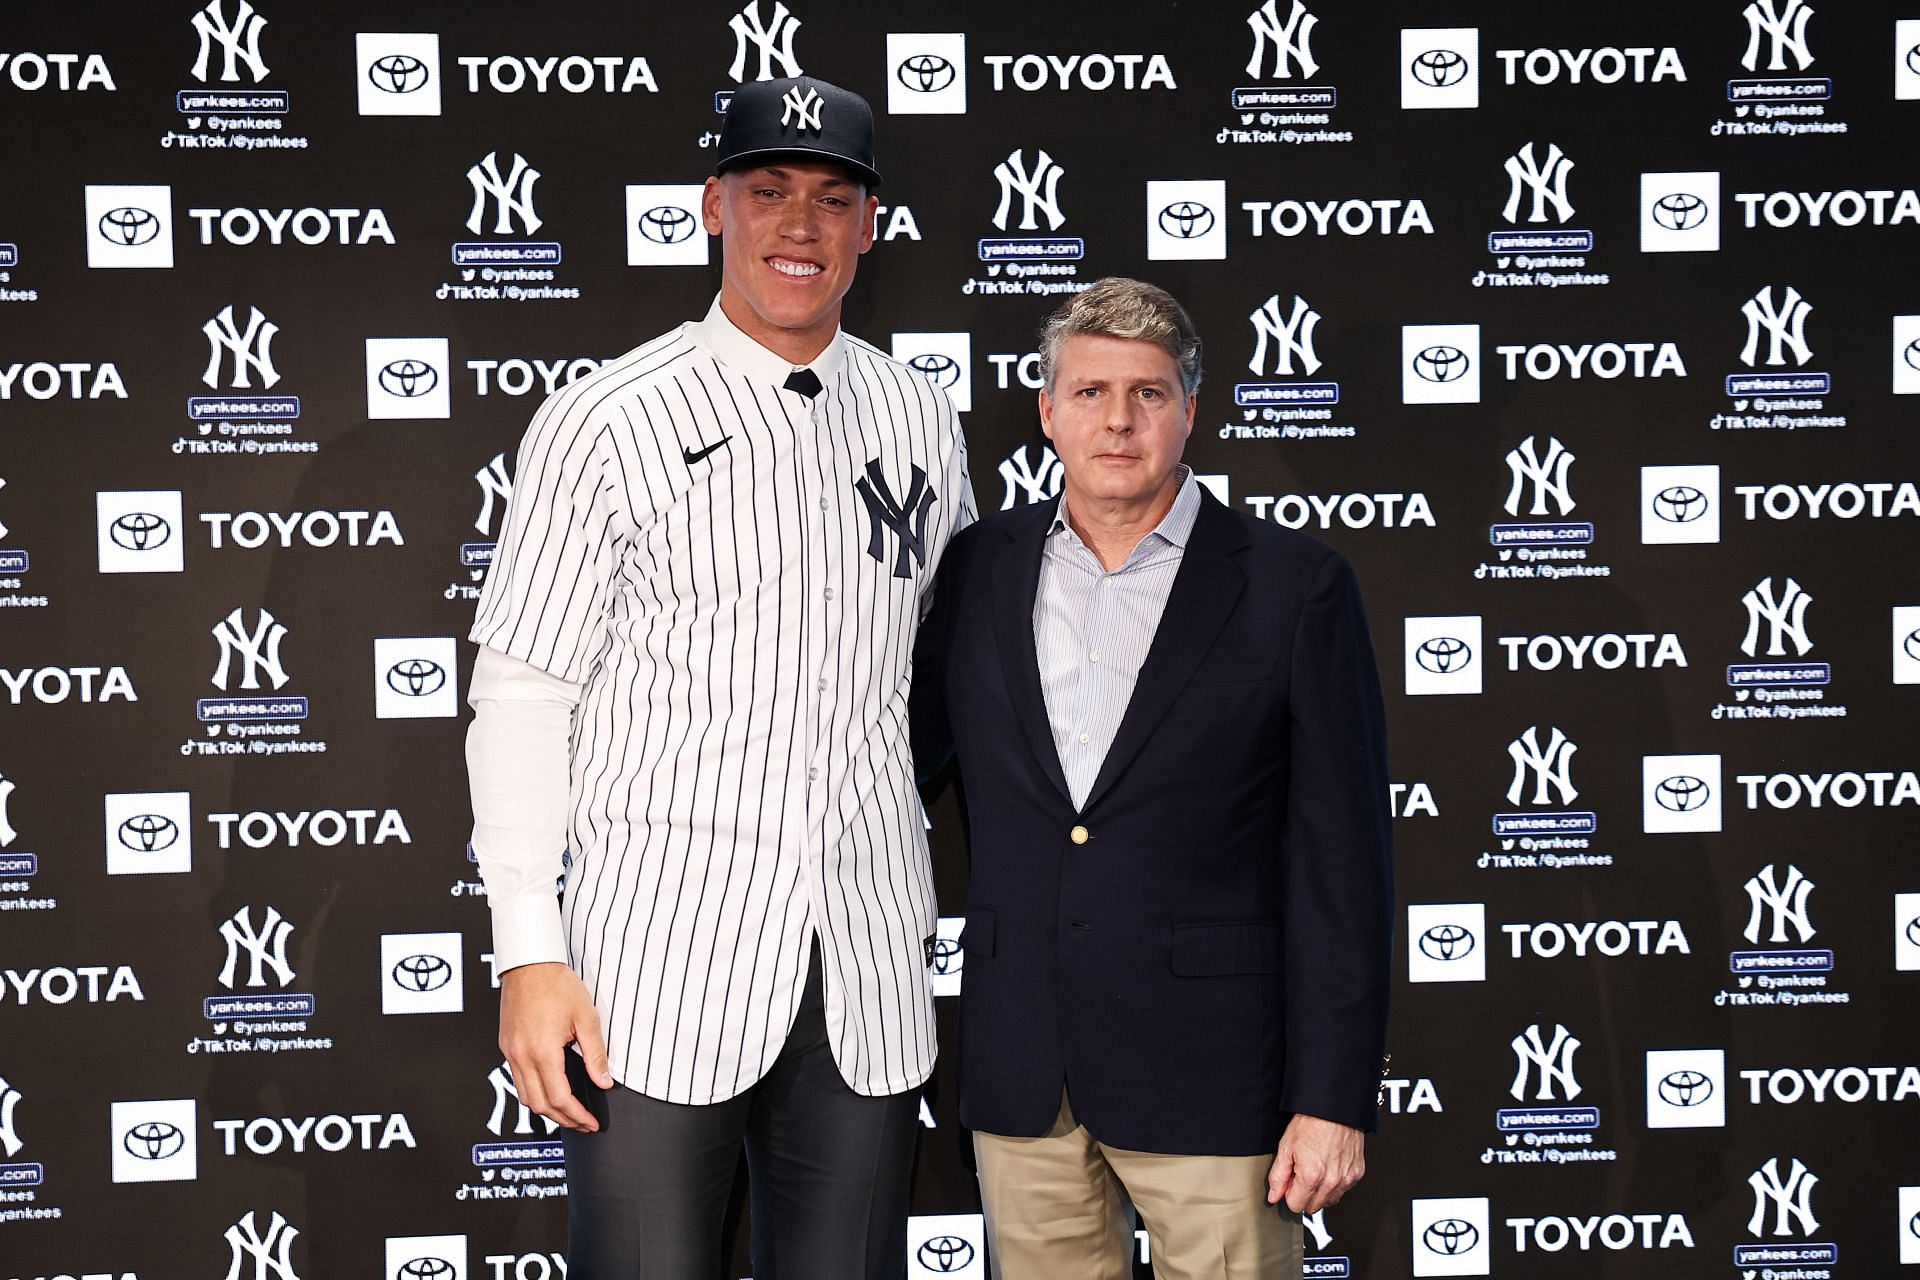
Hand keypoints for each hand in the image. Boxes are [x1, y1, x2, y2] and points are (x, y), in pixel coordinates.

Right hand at [498, 962, 613, 1132]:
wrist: (529, 964)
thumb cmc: (557, 985)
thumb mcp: (586, 1018)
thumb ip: (596, 1054)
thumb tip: (604, 1081)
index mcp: (543, 1052)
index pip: (560, 1098)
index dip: (577, 1115)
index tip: (591, 1122)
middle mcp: (522, 1056)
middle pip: (540, 1105)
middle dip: (563, 1119)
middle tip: (582, 1124)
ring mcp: (510, 1052)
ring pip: (525, 1096)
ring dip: (546, 1110)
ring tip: (568, 1113)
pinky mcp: (506, 1046)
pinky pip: (518, 1080)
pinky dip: (534, 1093)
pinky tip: (549, 1090)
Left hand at [1266, 1114, 1364, 1213]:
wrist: (1335, 1108)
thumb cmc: (1311, 1123)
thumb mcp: (1286, 1147)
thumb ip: (1278, 1176)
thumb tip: (1274, 1196)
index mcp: (1311, 1176)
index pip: (1296, 1206)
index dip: (1289, 1193)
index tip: (1290, 1181)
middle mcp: (1331, 1181)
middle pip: (1312, 1207)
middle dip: (1303, 1195)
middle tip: (1301, 1173)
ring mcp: (1346, 1179)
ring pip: (1328, 1201)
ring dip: (1319, 1192)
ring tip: (1315, 1169)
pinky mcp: (1357, 1174)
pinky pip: (1342, 1190)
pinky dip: (1334, 1184)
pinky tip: (1328, 1167)